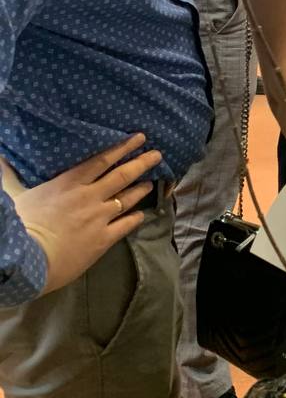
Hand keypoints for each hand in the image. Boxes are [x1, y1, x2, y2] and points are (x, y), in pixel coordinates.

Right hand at [15, 134, 162, 295]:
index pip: (102, 159)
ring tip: (150, 183)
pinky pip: (125, 225)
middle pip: (121, 175)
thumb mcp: (15, 195)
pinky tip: (141, 215)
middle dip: (141, 163)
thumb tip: (0, 158)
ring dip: (140, 190)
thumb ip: (11, 176)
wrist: (29, 259)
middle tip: (157, 155)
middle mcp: (89, 196)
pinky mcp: (103, 239)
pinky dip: (135, 218)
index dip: (123, 147)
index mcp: (70, 182)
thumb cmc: (21, 224)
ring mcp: (99, 218)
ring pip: (127, 198)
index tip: (140, 138)